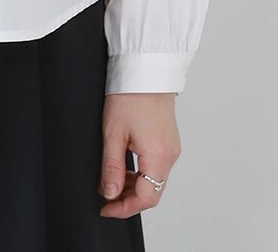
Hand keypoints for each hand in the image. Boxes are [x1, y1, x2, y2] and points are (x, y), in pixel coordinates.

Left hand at [98, 92, 180, 218]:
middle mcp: (170, 155)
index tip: (106, 208)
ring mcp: (171, 147)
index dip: (124, 208)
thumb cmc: (129, 94)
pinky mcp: (168, 140)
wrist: (145, 69)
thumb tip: (110, 193)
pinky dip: (141, 172)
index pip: (146, 198)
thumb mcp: (113, 132)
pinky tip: (124, 164)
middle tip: (105, 195)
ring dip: (134, 185)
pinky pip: (157, 166)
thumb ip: (112, 166)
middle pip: (152, 192)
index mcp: (158, 155)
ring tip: (111, 178)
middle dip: (128, 198)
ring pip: (155, 180)